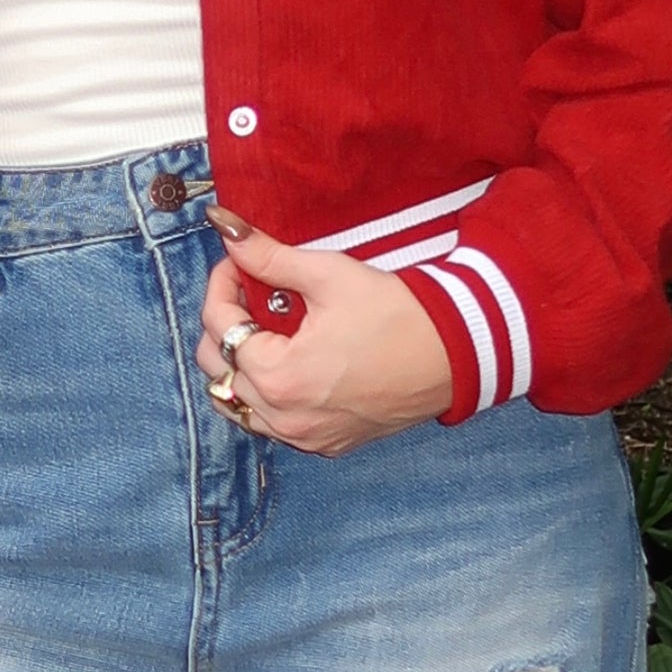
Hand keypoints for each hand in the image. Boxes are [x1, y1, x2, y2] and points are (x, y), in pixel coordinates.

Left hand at [194, 211, 453, 454]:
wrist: (454, 353)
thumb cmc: (398, 314)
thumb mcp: (328, 274)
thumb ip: (268, 256)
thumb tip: (225, 227)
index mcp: (279, 376)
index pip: (218, 327)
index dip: (221, 284)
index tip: (237, 262)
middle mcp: (285, 417)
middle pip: (217, 368)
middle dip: (224, 324)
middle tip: (249, 293)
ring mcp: (305, 437)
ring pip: (238, 404)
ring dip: (238, 365)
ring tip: (263, 329)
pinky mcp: (326, 444)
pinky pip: (271, 424)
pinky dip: (264, 395)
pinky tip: (287, 361)